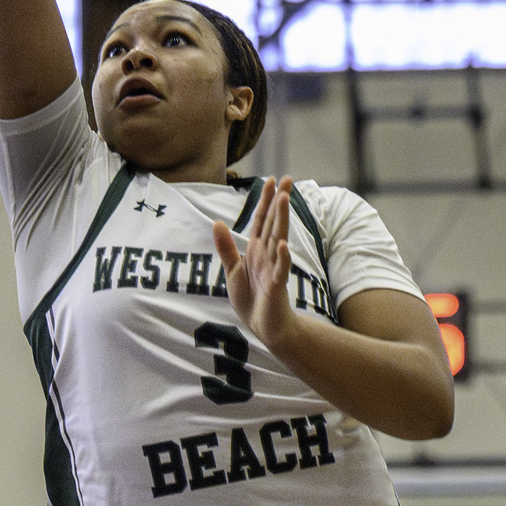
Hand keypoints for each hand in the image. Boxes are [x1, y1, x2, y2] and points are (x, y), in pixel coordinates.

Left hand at [212, 178, 299, 354]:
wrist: (263, 327)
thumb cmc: (250, 299)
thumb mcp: (232, 270)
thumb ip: (226, 247)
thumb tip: (217, 222)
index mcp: (256, 250)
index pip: (262, 220)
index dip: (265, 200)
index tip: (271, 180)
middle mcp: (267, 254)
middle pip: (274, 223)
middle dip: (279, 201)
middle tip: (288, 179)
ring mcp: (273, 268)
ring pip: (278, 239)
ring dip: (282, 220)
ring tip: (284, 199)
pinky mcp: (277, 286)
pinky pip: (281, 270)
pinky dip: (283, 258)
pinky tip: (284, 245)